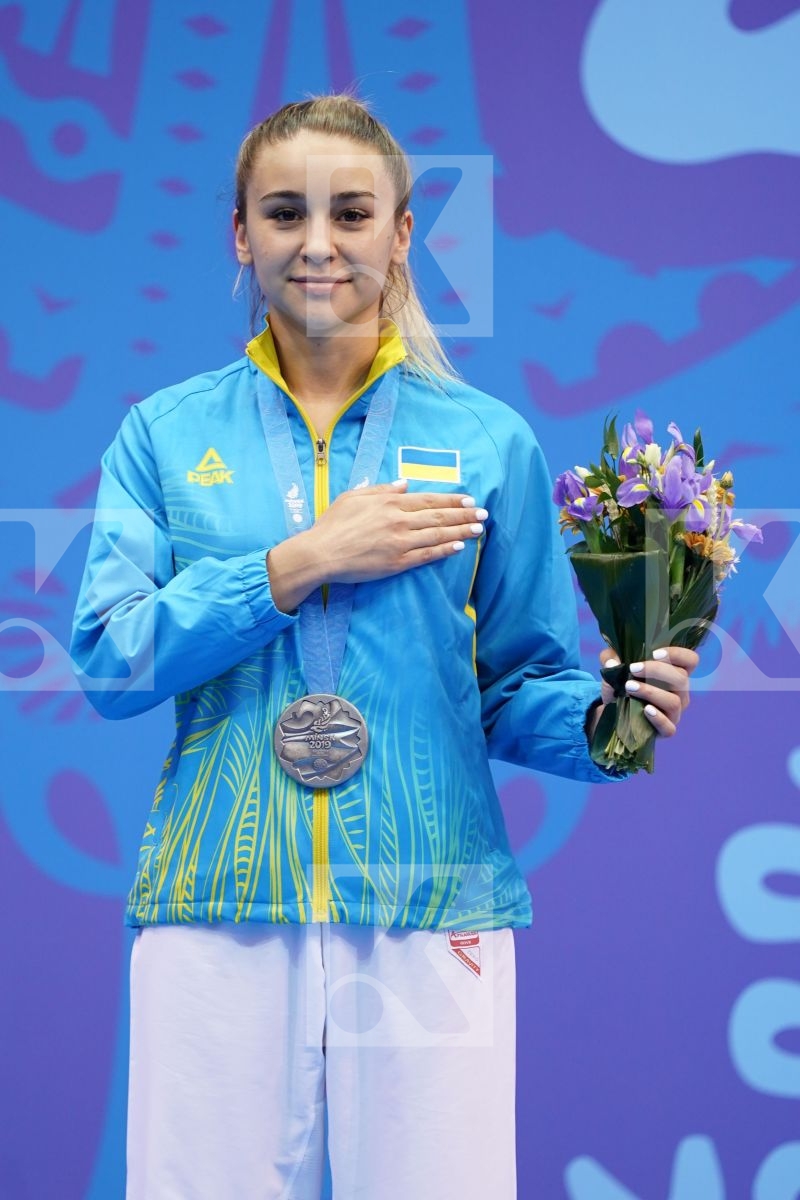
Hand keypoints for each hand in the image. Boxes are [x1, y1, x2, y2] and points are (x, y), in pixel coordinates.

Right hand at [267, 479, 486, 611]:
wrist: (321, 553)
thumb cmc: (332, 524)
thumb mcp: (353, 497)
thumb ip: (381, 489)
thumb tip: (404, 484)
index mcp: (389, 502)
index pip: (428, 499)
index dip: (451, 500)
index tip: (468, 499)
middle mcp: (399, 520)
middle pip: (439, 516)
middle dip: (464, 514)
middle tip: (483, 513)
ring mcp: (400, 542)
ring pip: (437, 535)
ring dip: (461, 531)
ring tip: (479, 529)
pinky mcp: (397, 563)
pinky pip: (426, 555)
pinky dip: (444, 550)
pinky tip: (459, 547)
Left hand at [594, 646, 699, 738]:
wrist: (611, 711)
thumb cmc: (620, 683)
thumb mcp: (613, 666)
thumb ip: (610, 658)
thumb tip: (612, 663)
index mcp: (673, 672)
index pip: (690, 660)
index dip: (678, 654)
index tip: (654, 653)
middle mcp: (680, 691)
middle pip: (681, 678)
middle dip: (656, 671)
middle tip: (633, 669)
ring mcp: (675, 712)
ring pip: (674, 701)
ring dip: (651, 692)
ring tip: (629, 687)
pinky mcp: (666, 730)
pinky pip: (669, 727)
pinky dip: (658, 718)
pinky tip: (645, 710)